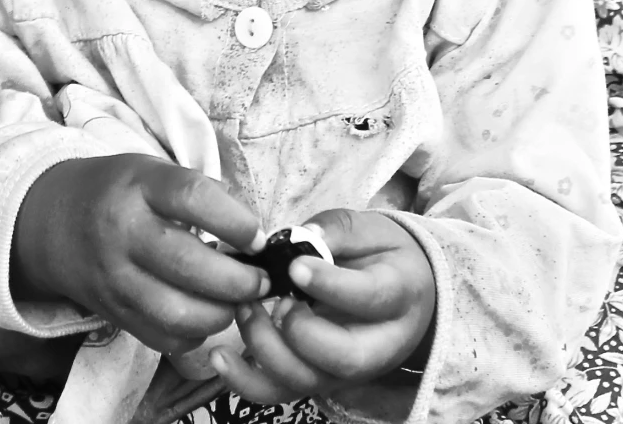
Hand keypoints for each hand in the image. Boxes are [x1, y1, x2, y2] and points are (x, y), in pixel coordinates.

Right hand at [13, 154, 267, 354]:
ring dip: (221, 314)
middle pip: (190, 265)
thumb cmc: (118, 193)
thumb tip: (255, 237)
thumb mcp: (152, 171)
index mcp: (139, 186)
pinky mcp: (112, 313)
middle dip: (240, 281)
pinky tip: (203, 316)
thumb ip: (200, 196)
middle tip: (262, 281)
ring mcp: (114, 278)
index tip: (259, 239)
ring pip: (178, 313)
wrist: (50, 223)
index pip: (194, 198)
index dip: (237, 221)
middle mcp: (123, 232)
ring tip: (237, 302)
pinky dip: (194, 335)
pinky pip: (162, 338)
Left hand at [213, 209, 435, 404]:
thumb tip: (302, 237)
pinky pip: (281, 392)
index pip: (369, 298)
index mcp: (398, 295)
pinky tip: (219, 356)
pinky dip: (246, 381)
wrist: (403, 292)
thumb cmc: (381, 256)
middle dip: (300, 332)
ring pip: (308, 380)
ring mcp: (346, 370)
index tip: (296, 267)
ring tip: (246, 309)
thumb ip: (335, 232)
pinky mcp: (317, 379)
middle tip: (276, 298)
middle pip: (343, 358)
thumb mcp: (369, 230)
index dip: (330, 286)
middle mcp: (379, 345)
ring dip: (267, 350)